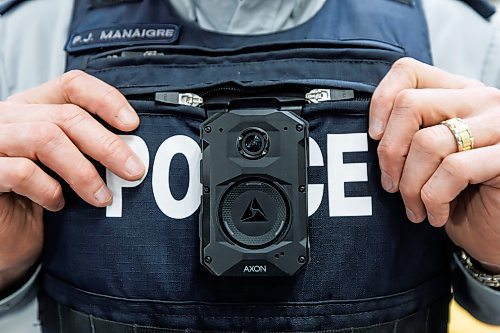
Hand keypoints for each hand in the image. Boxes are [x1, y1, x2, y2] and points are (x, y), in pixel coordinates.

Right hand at [0, 70, 144, 289]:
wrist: (4, 239)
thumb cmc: (33, 201)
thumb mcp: (63, 169)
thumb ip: (85, 150)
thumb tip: (132, 150)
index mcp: (31, 109)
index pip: (71, 86)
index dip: (105, 99)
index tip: (132, 125)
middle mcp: (9, 118)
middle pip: (66, 115)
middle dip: (107, 145)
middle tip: (133, 170)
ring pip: (46, 138)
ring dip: (83, 171)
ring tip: (102, 197)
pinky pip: (22, 171)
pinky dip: (48, 189)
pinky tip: (56, 204)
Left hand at [369, 58, 499, 270]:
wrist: (494, 232)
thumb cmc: (459, 196)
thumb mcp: (428, 158)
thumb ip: (409, 133)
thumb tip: (371, 133)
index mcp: (458, 93)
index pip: (408, 72)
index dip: (380, 101)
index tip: (373, 137)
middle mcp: (482, 100)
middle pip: (409, 105)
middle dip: (390, 152)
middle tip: (391, 184)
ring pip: (426, 142)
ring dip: (410, 185)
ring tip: (414, 207)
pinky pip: (453, 169)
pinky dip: (433, 199)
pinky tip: (436, 214)